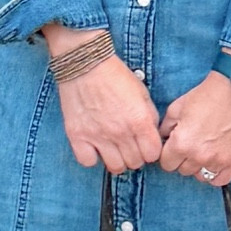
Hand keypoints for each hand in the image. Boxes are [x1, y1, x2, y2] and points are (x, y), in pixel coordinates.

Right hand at [44, 25, 161, 173]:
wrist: (84, 63)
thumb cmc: (115, 75)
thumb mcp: (142, 93)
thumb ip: (149, 116)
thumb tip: (151, 135)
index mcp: (139, 121)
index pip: (153, 154)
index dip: (151, 150)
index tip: (145, 144)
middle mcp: (120, 132)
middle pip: (135, 163)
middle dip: (136, 155)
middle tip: (129, 144)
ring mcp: (98, 136)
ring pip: (115, 167)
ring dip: (117, 160)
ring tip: (114, 148)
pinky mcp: (77, 136)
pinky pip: (88, 162)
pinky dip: (92, 158)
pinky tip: (95, 147)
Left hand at [158, 72, 230, 186]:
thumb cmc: (207, 96)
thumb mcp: (177, 107)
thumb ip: (165, 127)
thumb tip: (162, 139)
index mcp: (181, 143)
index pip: (166, 164)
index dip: (168, 154)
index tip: (174, 147)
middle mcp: (198, 156)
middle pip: (183, 171)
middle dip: (183, 159)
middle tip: (190, 145)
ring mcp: (218, 160)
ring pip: (200, 177)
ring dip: (199, 167)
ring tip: (204, 151)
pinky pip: (220, 180)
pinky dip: (216, 174)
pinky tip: (215, 162)